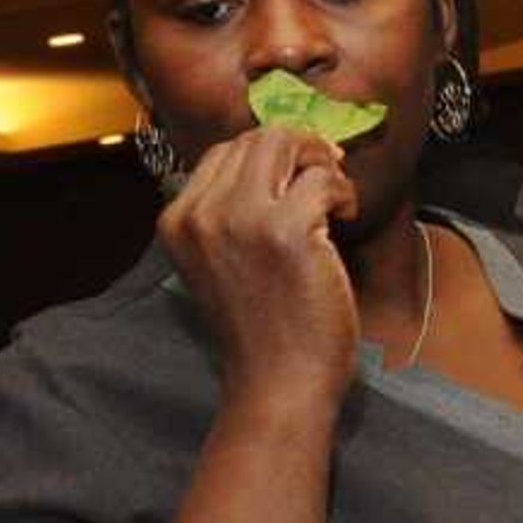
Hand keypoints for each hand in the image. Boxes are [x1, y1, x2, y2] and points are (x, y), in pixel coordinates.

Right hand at [157, 123, 361, 414]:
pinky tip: (345, 219)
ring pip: (286, 144)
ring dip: (323, 165)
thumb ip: (231, 215)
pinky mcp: (285, 231)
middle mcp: (202, 213)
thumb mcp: (222, 263)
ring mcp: (241, 219)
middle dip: (301, 149)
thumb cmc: (262, 330)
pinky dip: (343, 192)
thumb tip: (279, 161)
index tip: (303, 170)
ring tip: (336, 202)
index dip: (272, 153)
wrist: (277, 384)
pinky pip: (323, 178)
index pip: (225, 152)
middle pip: (256, 139)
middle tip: (330, 176)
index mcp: (178, 220)